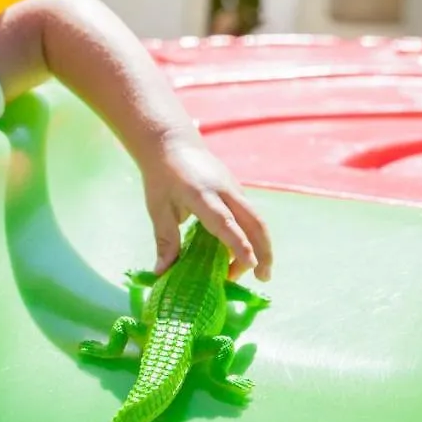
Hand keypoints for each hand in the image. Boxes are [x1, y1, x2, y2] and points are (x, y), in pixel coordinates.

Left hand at [140, 138, 272, 281]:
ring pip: (256, 219)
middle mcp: (224, 191)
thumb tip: (162, 273)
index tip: (250, 265)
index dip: (238, 244)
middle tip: (263, 278)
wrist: (172, 143)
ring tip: (256, 271)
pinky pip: (250, 215)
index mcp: (201, 195)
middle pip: (254, 222)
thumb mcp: (158, 209)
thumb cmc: (161, 177)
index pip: (225, 222)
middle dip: (263, 251)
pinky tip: (242, 253)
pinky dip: (252, 235)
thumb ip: (165, 240)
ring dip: (260, 245)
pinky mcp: (237, 190)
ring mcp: (234, 189)